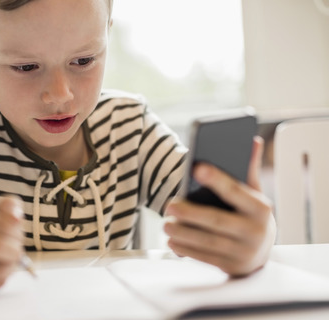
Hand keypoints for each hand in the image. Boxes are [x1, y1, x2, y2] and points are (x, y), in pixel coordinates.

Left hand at [163, 137, 275, 275]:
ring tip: (165, 224)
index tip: (196, 167)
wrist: (261, 255)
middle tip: (169, 204)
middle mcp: (255, 231)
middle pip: (217, 221)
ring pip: (208, 242)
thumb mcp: (253, 194)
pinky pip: (205, 258)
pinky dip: (186, 250)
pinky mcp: (231, 267)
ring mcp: (244, 252)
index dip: (216, 179)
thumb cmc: (250, 216)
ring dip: (183, 233)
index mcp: (261, 208)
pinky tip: (172, 241)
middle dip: (191, 213)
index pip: (235, 191)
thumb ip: (248, 169)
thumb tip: (251, 139)